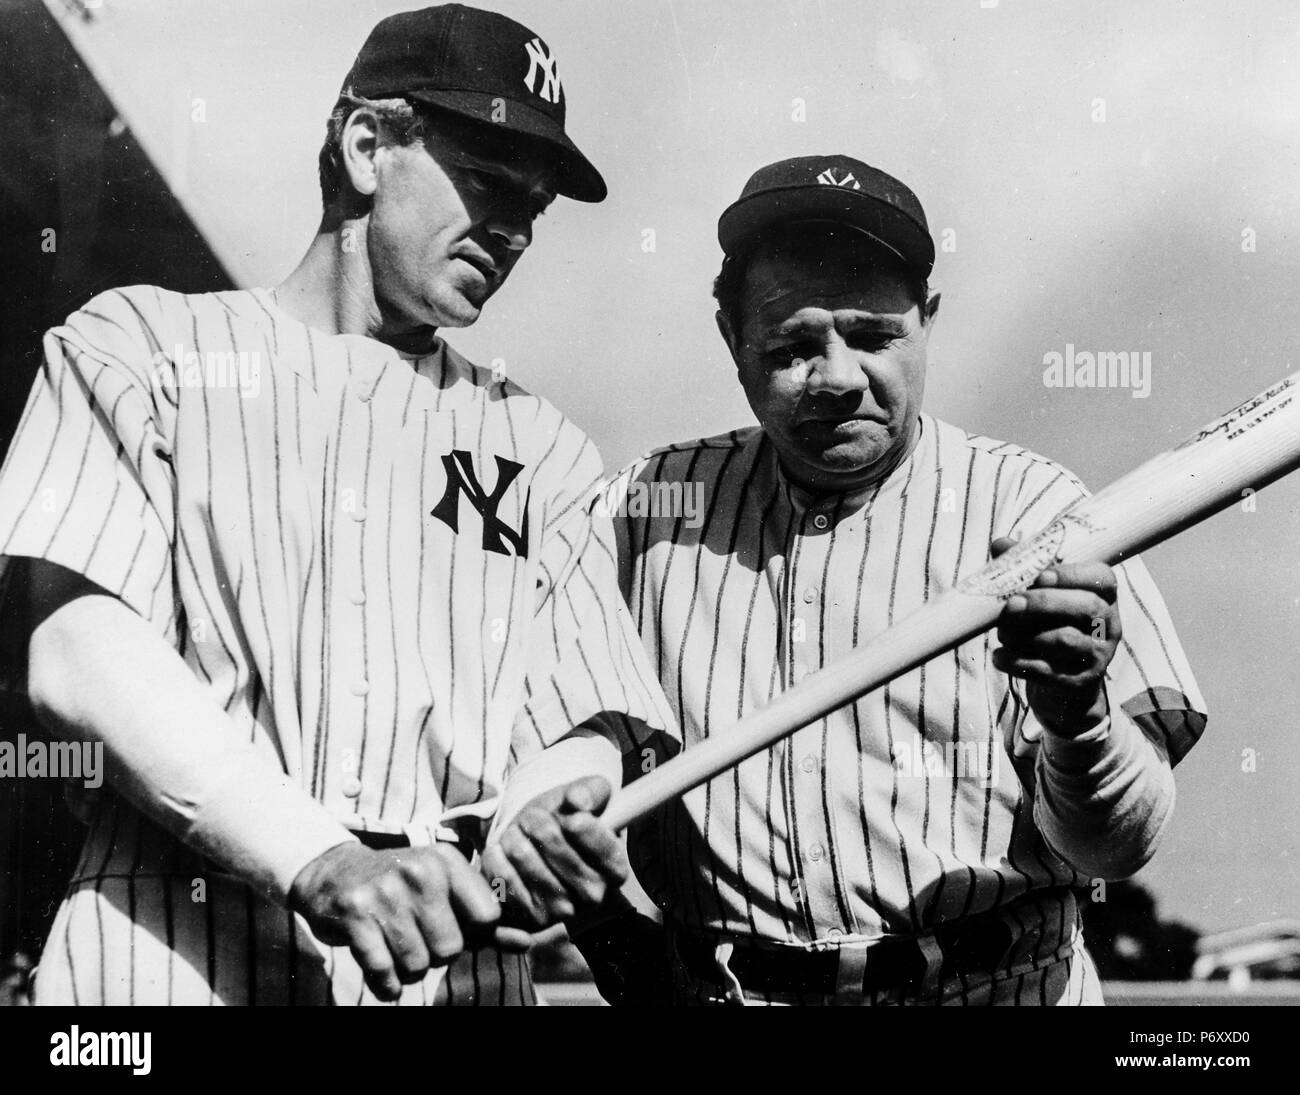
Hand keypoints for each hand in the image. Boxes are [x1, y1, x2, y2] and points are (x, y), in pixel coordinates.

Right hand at [289, 841, 507, 1001]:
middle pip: (451, 949)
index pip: (487, 918)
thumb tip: (528, 942)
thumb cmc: (403, 891)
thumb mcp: (446, 895)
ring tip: (395, 945)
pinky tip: (381, 968)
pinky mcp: (354, 914)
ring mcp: (385, 891)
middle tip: (415, 935)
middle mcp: (419, 871)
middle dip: (435, 954)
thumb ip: (488, 923)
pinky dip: (385, 984)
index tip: (450, 924)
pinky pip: (384, 972)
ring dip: (407, 969)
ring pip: (417, 966)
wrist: (335, 874)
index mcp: (447, 861)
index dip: (472, 933)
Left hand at [480, 776, 627, 930]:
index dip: (572, 815)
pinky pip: (501, 875)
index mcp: (616, 867)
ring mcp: (563, 911)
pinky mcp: (530, 918)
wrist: (540, 851)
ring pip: (521, 853)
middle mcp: (595, 895)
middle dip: (535, 817)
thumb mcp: (585, 798)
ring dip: (513, 834)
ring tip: (520, 835)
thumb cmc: (566, 822)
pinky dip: (497, 856)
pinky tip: (505, 854)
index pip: (590, 834)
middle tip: (534, 817)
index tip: (567, 806)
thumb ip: (589, 791)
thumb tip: (577, 801)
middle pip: (549, 838)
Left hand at [989, 536, 1121, 735]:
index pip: (1102, 577)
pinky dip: (1019, 662)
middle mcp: (1108, 624)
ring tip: (1001, 633)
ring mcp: (1098, 655)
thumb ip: (1025, 568)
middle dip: (1045, 603)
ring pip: (1068, 641)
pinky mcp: (1081, 682)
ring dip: (1027, 635)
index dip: (1072, 574)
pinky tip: (999, 657)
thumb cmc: (1050, 625)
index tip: (1040, 575)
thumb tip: (1001, 544)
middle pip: (1086, 608)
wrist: (1063, 681)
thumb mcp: (1043, 595)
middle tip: (1011, 605)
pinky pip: (1050, 672)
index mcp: (1103, 596)